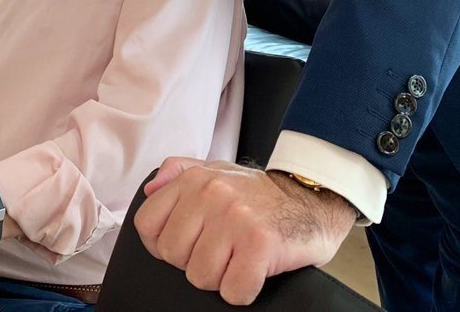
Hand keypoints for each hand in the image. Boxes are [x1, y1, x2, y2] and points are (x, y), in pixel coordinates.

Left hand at [135, 158, 354, 304]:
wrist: (312, 199)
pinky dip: (243, 290)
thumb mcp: (216, 170)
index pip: (147, 224)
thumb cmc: (259, 194)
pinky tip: (253, 272)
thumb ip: (178, 171)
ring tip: (238, 260)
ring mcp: (235, 219)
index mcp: (194, 180)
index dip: (161, 244)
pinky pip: (233, 290)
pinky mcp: (260, 244)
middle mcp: (211, 196)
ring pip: (200, 276)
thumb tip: (150, 188)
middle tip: (220, 253)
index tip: (185, 245)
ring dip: (220, 278)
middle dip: (193, 263)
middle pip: (172, 255)